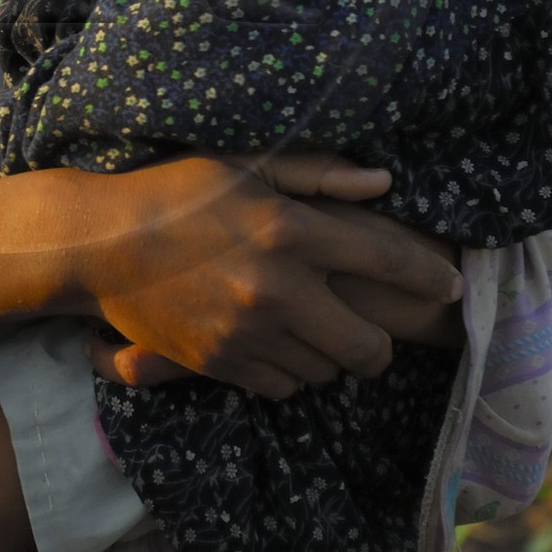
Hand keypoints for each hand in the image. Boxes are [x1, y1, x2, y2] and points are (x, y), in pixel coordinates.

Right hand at [0, 151, 462, 397]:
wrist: (101, 243)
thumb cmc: (178, 191)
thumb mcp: (247, 164)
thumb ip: (318, 174)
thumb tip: (383, 184)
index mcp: (291, 230)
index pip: (389, 262)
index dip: (430, 278)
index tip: (450, 285)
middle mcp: (278, 288)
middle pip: (369, 346)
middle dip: (381, 341)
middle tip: (374, 328)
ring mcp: (249, 333)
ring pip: (328, 371)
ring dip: (332, 356)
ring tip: (316, 330)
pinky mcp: (221, 365)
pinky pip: (285, 387)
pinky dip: (292, 371)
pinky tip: (277, 342)